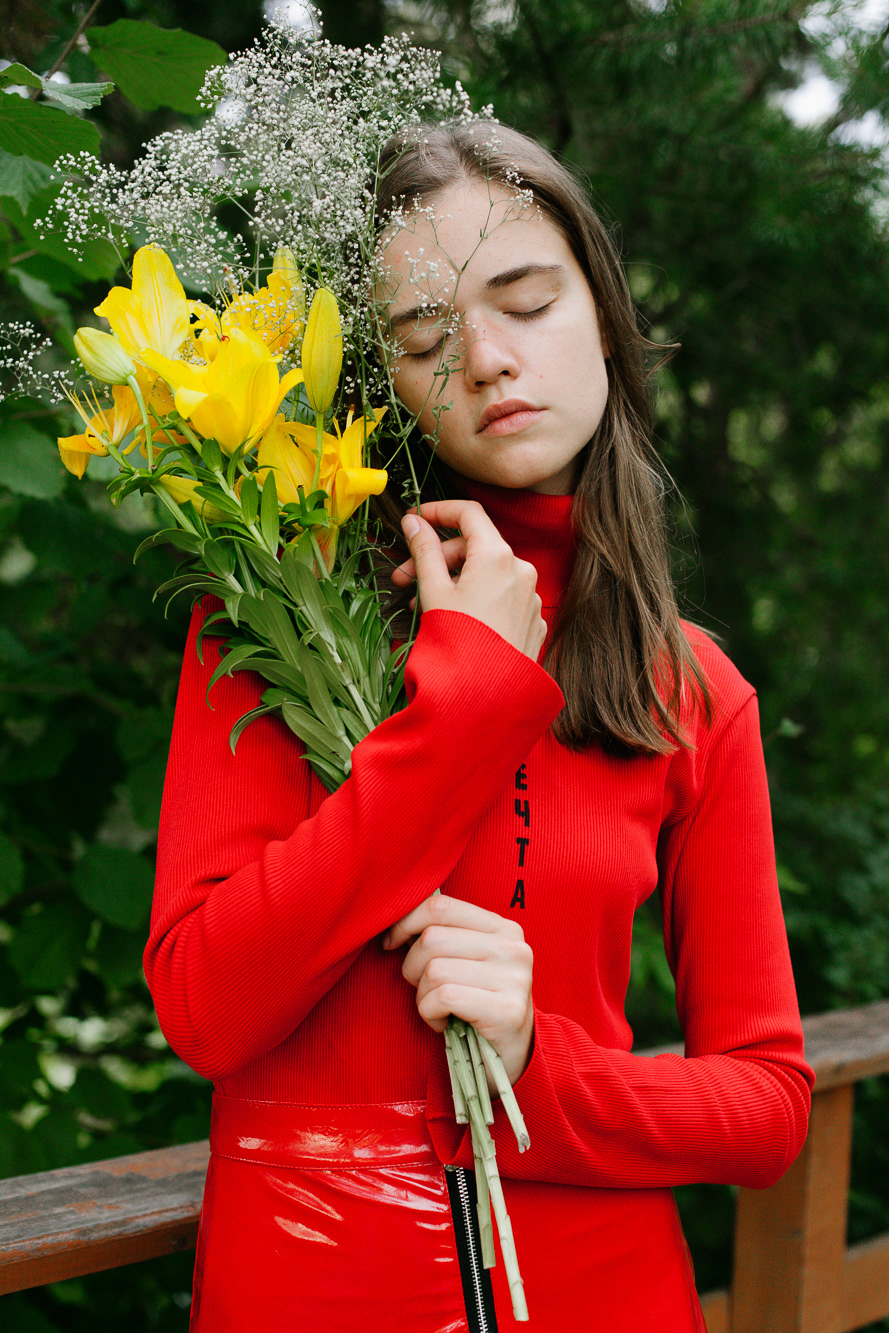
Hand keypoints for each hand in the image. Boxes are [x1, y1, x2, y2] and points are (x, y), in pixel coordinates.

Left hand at [382, 892, 534, 1088]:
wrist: (514, 1055)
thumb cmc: (479, 1002)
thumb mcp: (467, 960)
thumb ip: (442, 935)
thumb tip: (395, 917)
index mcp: (503, 927)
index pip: (440, 906)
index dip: (405, 922)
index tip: (391, 943)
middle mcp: (513, 947)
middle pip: (432, 938)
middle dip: (411, 966)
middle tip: (421, 988)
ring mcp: (514, 978)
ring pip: (435, 969)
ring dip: (422, 995)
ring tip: (436, 1008)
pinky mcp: (508, 1010)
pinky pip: (444, 997)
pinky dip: (430, 1013)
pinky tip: (442, 1023)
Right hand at [392, 499, 545, 659]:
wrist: (486, 696)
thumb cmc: (459, 643)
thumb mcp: (434, 592)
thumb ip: (424, 551)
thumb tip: (413, 522)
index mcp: (497, 556)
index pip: (468, 513)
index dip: (438, 512)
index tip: (415, 521)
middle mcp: (521, 570)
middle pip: (475, 546)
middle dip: (437, 558)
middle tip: (404, 578)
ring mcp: (530, 597)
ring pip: (487, 574)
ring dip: (453, 581)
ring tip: (422, 606)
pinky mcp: (531, 620)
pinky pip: (501, 597)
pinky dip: (476, 600)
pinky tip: (454, 620)